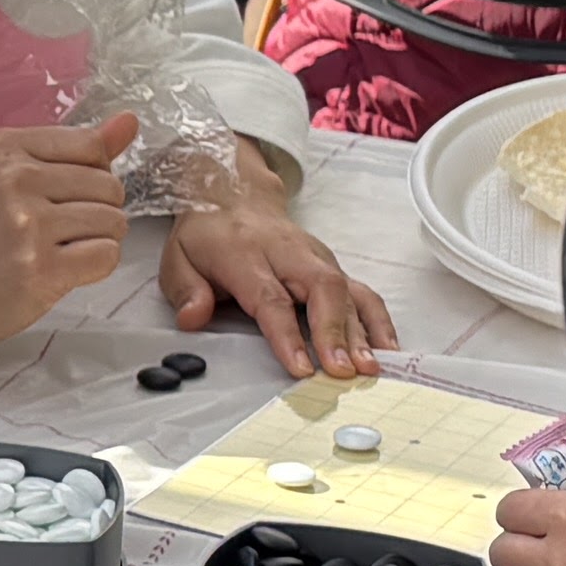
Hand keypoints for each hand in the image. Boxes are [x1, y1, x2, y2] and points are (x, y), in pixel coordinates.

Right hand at [0, 109, 134, 355]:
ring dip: (101, 238)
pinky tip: (67, 268)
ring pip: (114, 220)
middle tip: (64, 227)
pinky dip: (97, 265)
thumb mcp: (10, 174)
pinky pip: (107, 255)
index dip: (93, 173)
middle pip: (109, 184)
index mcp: (5, 147)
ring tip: (65, 246)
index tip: (65, 194)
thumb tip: (130, 122)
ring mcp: (27, 225)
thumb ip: (75, 148)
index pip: (92, 145)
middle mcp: (14, 179)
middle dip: (99, 209)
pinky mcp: (40, 268)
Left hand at [158, 170, 386, 377]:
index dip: (287, 335)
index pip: (271, 298)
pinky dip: (378, 320)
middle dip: (335, 332)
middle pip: (322, 289)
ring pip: (347, 291)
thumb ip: (185, 289)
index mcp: (247, 253)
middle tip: (344, 370)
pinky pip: (361, 291)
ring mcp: (316, 258)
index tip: (300, 367)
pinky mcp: (332, 267)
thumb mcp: (179, 257)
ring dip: (361, 331)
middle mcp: (289, 254)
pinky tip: (387, 349)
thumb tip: (192, 318)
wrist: (234, 194)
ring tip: (370, 368)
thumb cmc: (208, 234)